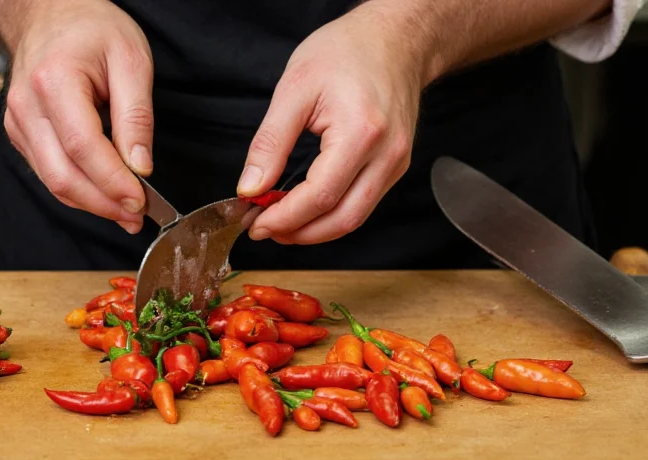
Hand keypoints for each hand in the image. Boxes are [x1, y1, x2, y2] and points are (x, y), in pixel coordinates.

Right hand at [2, 0, 152, 232]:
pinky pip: (49, 174)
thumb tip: (141, 166)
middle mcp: (27, 106)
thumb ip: (136, 115)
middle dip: (104, 204)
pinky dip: (78, 191)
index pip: (83, 147)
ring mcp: (19, 123)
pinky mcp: (21, 135)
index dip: (113, 181)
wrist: (48, 13)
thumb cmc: (90, 28)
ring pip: (53, 182)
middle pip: (63, 174)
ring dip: (92, 204)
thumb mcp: (131, 59)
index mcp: (54, 82)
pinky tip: (105, 195)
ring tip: (126, 212)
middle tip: (137, 216)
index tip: (141, 199)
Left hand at [238, 2, 425, 243]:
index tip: (255, 222)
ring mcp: (396, 164)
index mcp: (361, 133)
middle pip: (342, 219)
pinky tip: (306, 207)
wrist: (396, 38)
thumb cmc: (347, 52)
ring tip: (281, 221)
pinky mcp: (395, 166)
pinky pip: (363, 203)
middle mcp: (387, 155)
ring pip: (355, 218)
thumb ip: (270, 143)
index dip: (284, 218)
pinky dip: (332, 214)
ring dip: (315, 229)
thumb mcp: (294, 89)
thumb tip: (251, 188)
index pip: (320, 196)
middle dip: (300, 233)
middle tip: (265, 229)